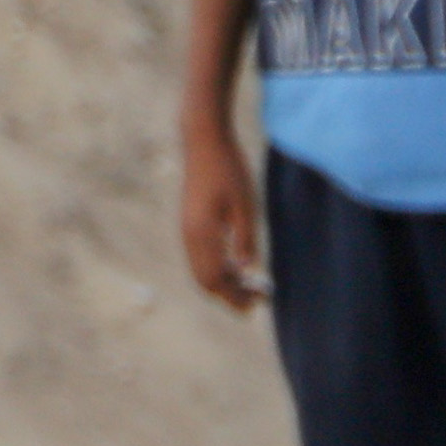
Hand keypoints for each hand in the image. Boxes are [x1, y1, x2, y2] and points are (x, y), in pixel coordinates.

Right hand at [179, 120, 263, 309]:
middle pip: (206, 280)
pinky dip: (218, 268)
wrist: (204, 143)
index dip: (236, 296)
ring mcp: (187, 230)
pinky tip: (238, 266)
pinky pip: (200, 257)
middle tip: (257, 301)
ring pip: (201, 270)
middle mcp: (189, 236)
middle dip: (230, 294)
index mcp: (202, 234)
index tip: (259, 302)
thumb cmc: (229, 171)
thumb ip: (245, 238)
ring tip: (250, 286)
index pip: (216, 279)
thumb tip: (248, 269)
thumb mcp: (245, 205)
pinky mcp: (190, 223)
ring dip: (224, 282)